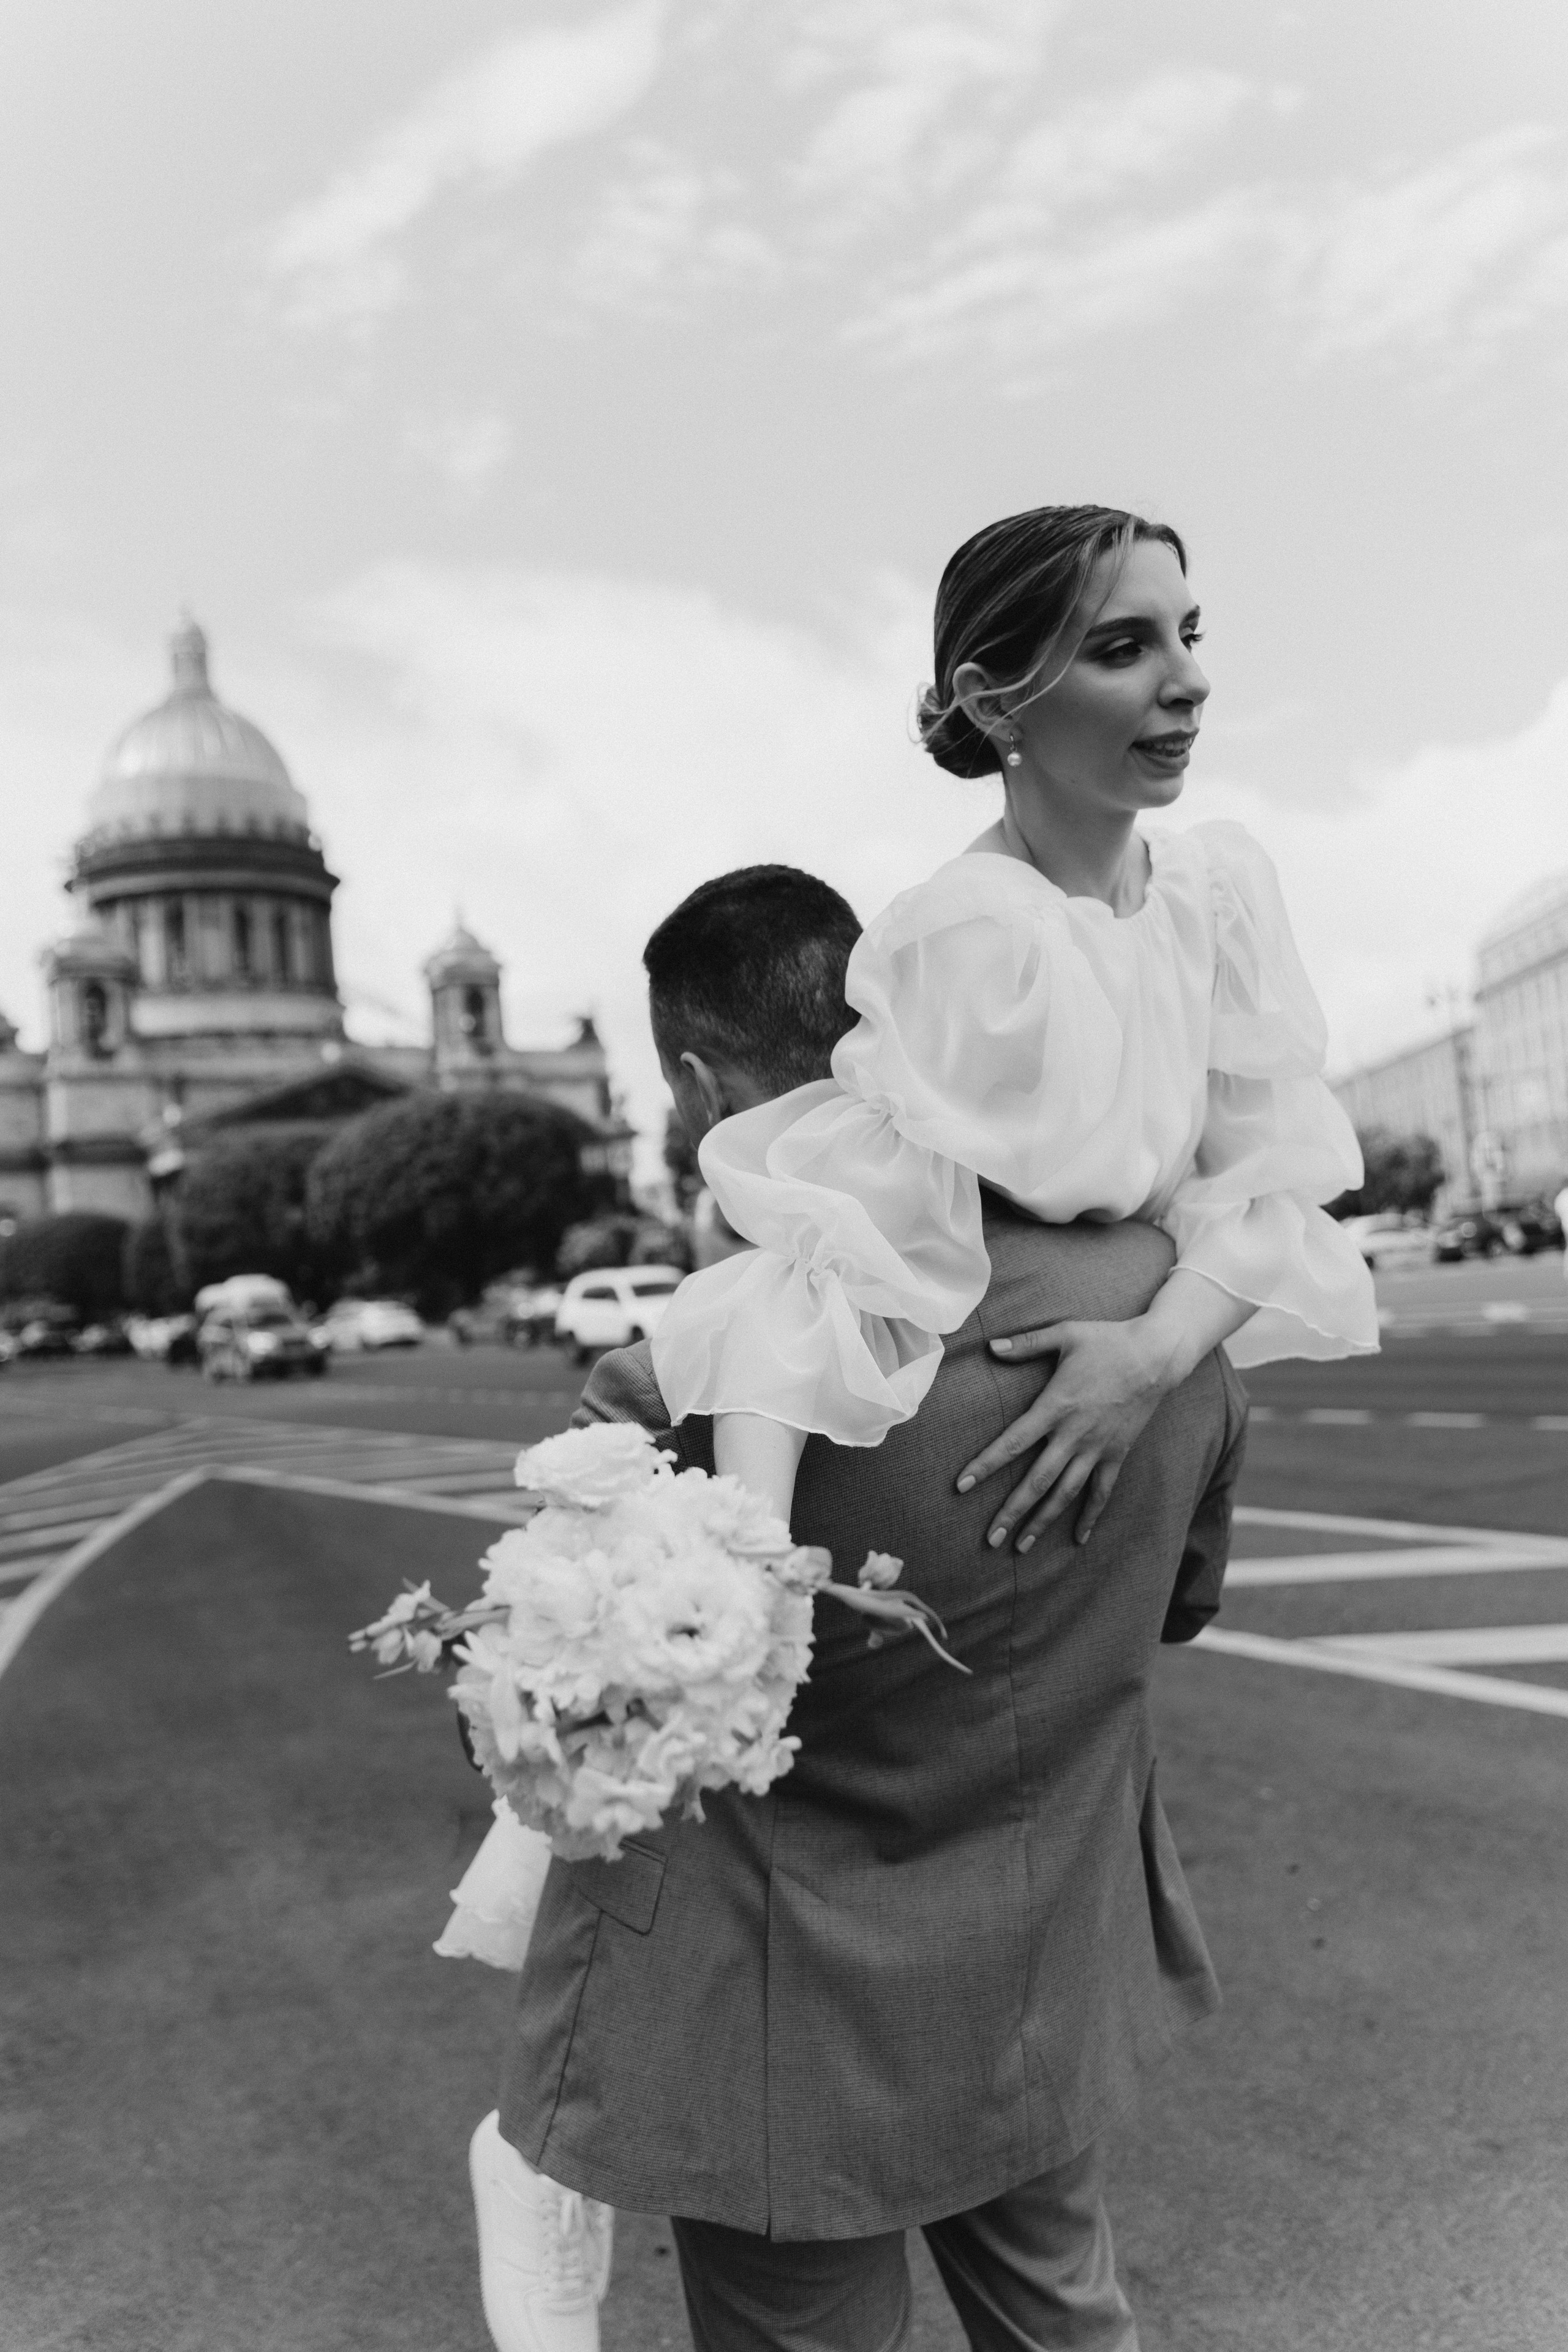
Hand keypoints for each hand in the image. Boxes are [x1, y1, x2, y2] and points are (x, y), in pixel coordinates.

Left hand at [955, 1316, 1176, 1549]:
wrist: (1158, 1355)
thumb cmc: (1108, 1341)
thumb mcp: (1065, 1334)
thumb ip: (1026, 1344)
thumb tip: (990, 1346)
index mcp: (1056, 1406)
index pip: (1013, 1442)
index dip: (986, 1466)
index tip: (961, 1486)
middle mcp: (1074, 1434)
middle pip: (1037, 1481)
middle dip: (1012, 1512)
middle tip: (990, 1539)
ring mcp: (1097, 1448)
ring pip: (1066, 1493)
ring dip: (1043, 1521)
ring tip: (1021, 1547)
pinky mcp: (1117, 1453)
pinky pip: (1102, 1491)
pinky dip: (1091, 1516)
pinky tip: (1078, 1538)